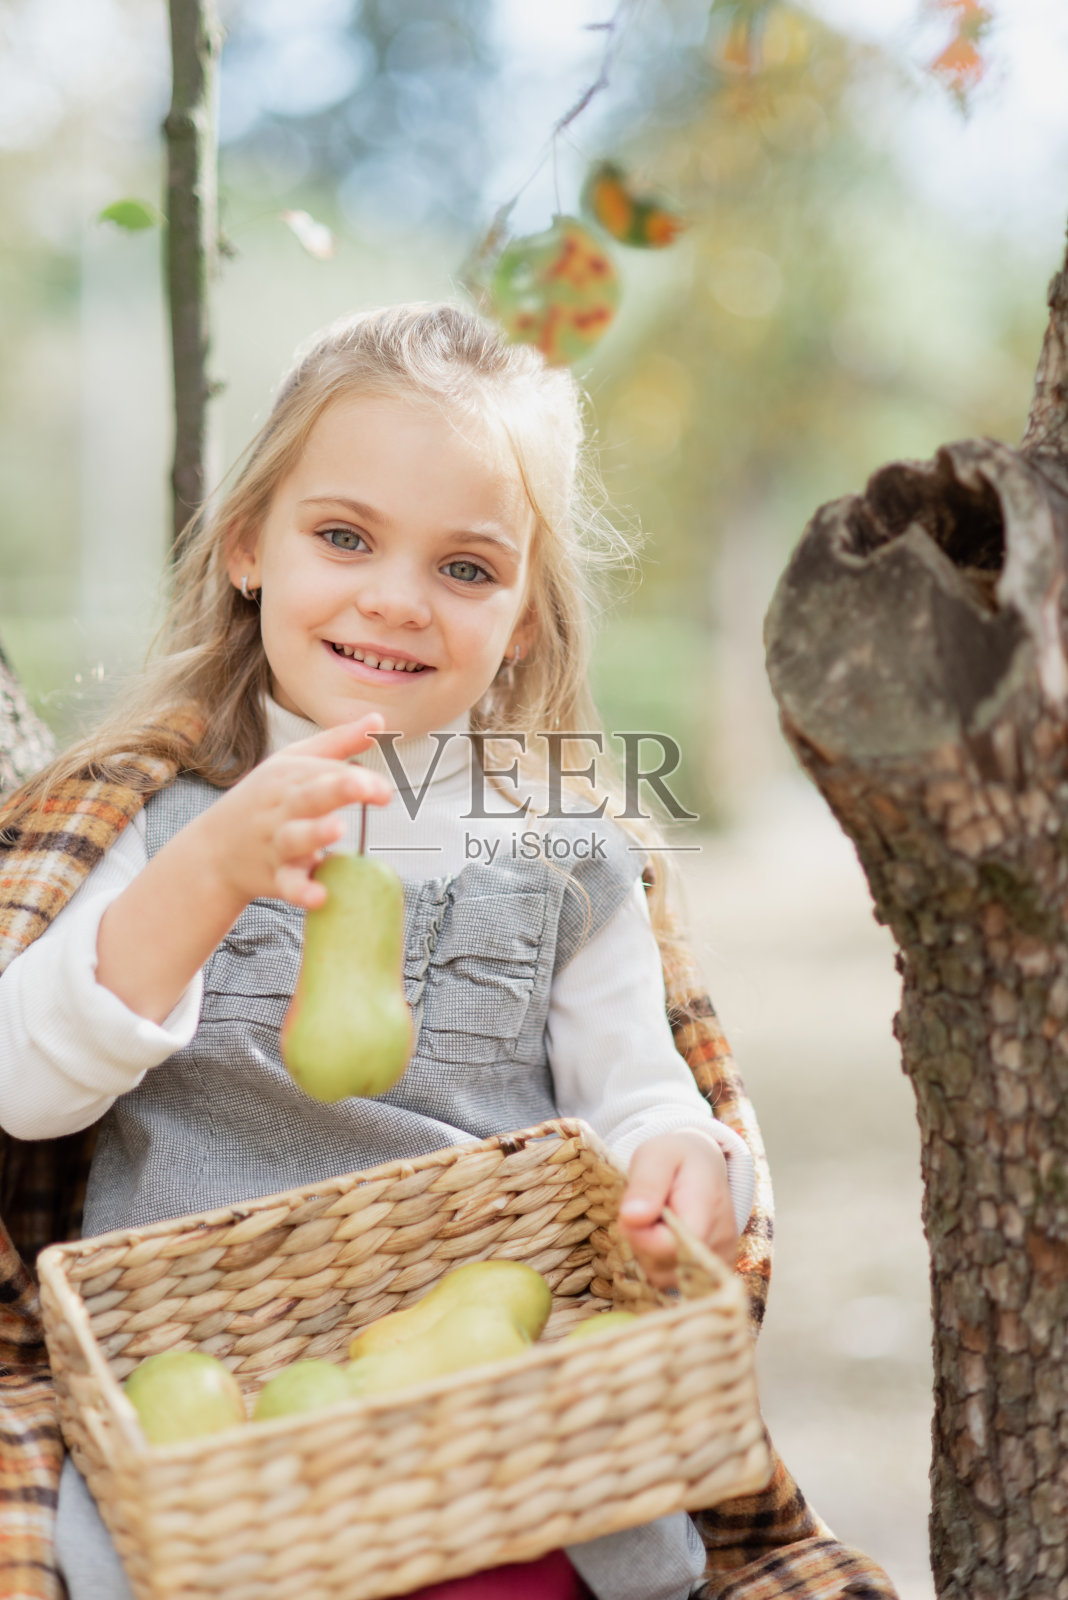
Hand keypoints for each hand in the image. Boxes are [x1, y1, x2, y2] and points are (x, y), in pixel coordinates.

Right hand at [194, 714, 392, 913]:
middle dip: (337, 788)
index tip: (383, 790)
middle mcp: (282, 808)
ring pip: (295, 837)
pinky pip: (288, 885)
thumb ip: (338, 742)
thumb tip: (378, 718)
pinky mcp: (274, 877)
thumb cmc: (265, 800)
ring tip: (338, 829)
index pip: (323, 771)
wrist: (213, 853)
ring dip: (315, 833)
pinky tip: (319, 895)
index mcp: (289, 778)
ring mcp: (276, 843)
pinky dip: (301, 891)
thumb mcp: (293, 764)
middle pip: (309, 795)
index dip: (355, 778)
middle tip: (364, 785)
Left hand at [618, 1128, 737, 1289]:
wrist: (705, 1168)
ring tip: (655, 1222)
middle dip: (641, 1242)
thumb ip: (646, 1184)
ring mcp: (717, 1263)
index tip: (633, 1211)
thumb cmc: (677, 1158)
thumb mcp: (656, 1155)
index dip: (640, 1234)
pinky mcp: (710, 1274)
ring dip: (647, 1253)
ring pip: (663, 1278)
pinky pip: (671, 1281)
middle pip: (663, 1267)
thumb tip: (631, 1216)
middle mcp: (719, 1244)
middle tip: (644, 1210)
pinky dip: (657, 1261)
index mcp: (706, 1210)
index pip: (668, 1246)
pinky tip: (662, 1236)